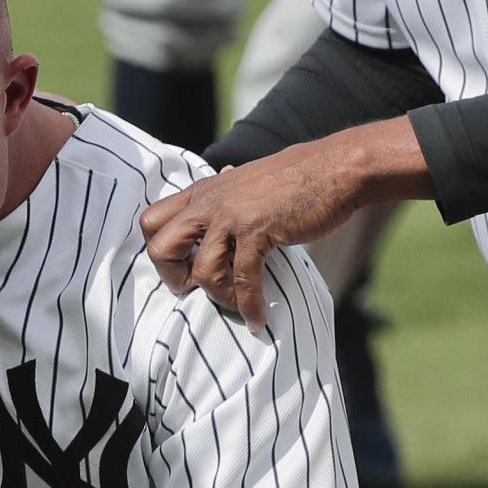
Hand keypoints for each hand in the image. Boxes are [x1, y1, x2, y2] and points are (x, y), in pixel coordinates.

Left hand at [139, 137, 384, 327]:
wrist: (335, 168)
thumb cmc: (298, 180)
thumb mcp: (247, 183)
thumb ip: (226, 201)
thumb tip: (218, 217)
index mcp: (202, 192)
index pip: (152, 221)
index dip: (160, 252)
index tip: (183, 268)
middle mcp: (209, 202)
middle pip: (160, 246)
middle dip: (173, 277)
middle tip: (196, 289)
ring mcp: (231, 216)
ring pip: (202, 270)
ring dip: (219, 297)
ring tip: (238, 307)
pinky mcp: (258, 230)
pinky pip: (242, 279)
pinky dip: (249, 305)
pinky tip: (258, 319)